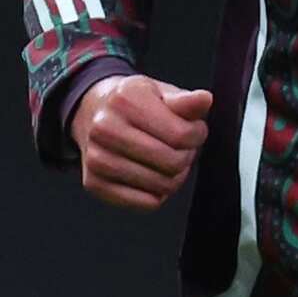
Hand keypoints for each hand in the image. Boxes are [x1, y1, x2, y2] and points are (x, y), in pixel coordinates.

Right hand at [74, 72, 211, 211]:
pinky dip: (157, 194)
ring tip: (166, 161)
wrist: (92, 114)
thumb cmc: (133, 105)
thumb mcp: (160, 93)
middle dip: (186, 157)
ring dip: (174, 177)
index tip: (193, 130)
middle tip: (180, 148)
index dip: (197, 135)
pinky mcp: (94, 183)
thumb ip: (185, 101)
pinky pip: (146, 203)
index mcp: (125, 101)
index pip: (181, 135)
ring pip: (161, 186)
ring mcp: (97, 158)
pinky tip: (151, 175)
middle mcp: (105, 129)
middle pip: (172, 163)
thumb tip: (204, 99)